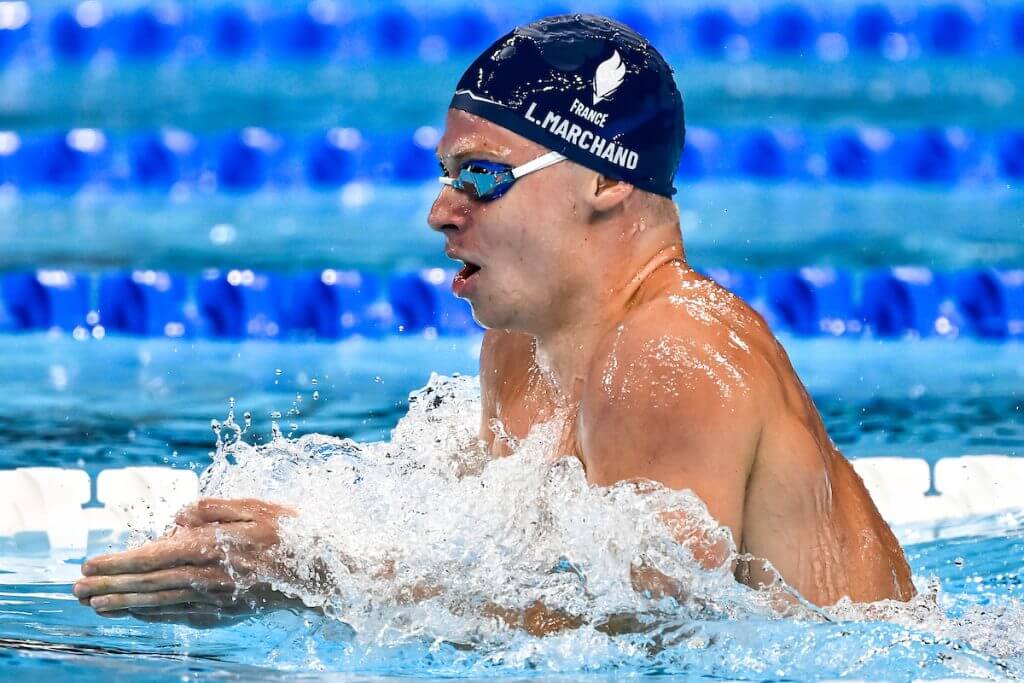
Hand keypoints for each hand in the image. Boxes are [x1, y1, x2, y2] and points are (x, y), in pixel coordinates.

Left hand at [73, 498, 296, 617]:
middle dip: (108, 586)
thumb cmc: (288, 534)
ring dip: (122, 604)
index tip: (88, 563)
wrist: (319, 574)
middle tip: (75, 589)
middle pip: (148, 583)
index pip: (154, 555)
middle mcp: (207, 577)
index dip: (119, 561)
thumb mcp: (254, 507)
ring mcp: (214, 599)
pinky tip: (135, 614)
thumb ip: (212, 509)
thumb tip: (176, 516)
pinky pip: (178, 616)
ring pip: (158, 603)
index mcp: (212, 546)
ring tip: (93, 605)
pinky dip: (151, 615)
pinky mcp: (222, 613)